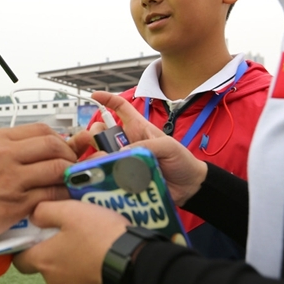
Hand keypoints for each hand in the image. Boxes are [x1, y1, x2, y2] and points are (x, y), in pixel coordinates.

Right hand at [0, 123, 73, 244]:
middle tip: (72, 164)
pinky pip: (50, 196)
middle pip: (53, 147)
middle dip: (69, 155)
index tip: (63, 148)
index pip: (41, 130)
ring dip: (69, 176)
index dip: (59, 139)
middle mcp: (7, 156)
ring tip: (70, 181)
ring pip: (57, 171)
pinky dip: (62, 196)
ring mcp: (13, 181)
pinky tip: (62, 199)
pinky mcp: (17, 205)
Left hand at [13, 199, 128, 283]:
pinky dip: (93, 281)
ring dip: (76, 267)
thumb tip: (34, 216)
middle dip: (58, 254)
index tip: (39, 236)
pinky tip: (106, 266)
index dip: (27, 247)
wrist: (137, 269)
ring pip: (68, 280)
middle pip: (47, 267)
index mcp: (45, 261)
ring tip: (97, 250)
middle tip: (77, 237)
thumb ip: (46, 211)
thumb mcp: (72, 211)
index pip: (20, 259)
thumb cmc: (102, 238)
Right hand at [92, 92, 207, 205]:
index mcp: (138, 129)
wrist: (189, 187)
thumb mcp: (168, 146)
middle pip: (101, 132)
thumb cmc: (181, 160)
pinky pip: (107, 175)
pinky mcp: (124, 177)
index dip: (107, 99)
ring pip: (100, 154)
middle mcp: (127, 143)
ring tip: (105, 163)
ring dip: (99, 157)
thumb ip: (147, 145)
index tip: (94, 96)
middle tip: (102, 144)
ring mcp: (124, 160)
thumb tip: (122, 153)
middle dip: (95, 135)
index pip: (120, 108)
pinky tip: (106, 178)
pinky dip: (104, 176)